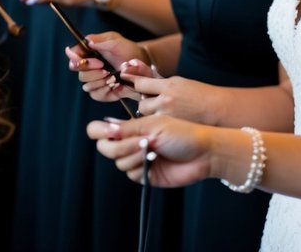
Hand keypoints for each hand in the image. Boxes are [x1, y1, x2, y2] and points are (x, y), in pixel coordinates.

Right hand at [66, 33, 144, 100]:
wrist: (141, 63)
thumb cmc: (127, 49)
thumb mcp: (115, 41)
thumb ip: (100, 41)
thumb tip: (87, 42)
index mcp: (88, 52)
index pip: (73, 57)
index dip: (77, 60)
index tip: (95, 61)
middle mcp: (89, 68)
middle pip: (80, 75)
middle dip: (94, 73)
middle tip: (106, 69)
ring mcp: (94, 81)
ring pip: (87, 87)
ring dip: (100, 82)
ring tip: (113, 77)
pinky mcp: (101, 92)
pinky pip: (96, 95)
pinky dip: (105, 91)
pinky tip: (115, 85)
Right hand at [87, 114, 216, 187]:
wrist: (203, 152)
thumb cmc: (182, 132)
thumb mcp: (153, 125)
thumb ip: (127, 128)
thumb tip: (104, 128)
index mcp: (131, 127)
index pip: (101, 130)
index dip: (98, 131)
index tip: (108, 131)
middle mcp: (131, 143)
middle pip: (105, 148)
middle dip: (120, 145)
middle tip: (141, 141)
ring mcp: (137, 159)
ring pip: (118, 162)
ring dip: (133, 155)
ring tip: (153, 149)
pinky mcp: (145, 175)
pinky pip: (131, 174)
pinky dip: (141, 167)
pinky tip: (156, 160)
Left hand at [117, 69, 223, 123]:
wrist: (217, 110)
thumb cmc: (199, 94)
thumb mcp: (179, 82)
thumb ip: (156, 79)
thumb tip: (135, 66)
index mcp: (169, 86)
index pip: (141, 84)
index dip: (135, 84)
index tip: (132, 85)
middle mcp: (166, 101)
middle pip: (142, 104)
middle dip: (147, 104)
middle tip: (157, 104)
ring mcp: (167, 116)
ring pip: (147, 117)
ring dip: (151, 115)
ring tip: (165, 114)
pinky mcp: (170, 128)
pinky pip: (155, 126)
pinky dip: (159, 124)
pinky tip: (169, 123)